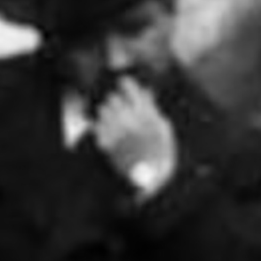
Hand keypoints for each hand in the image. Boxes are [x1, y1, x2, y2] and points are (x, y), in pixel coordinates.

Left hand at [82, 77, 179, 194]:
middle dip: (117, 101)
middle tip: (122, 109)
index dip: (126, 83)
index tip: (123, 82)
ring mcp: (113, 130)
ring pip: (103, 109)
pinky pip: (96, 124)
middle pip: (113, 98)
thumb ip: (153, 109)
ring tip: (116, 122)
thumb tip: (146, 92)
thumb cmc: (159, 154)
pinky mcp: (104, 141)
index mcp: (144, 114)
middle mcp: (127, 119)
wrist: (147, 179)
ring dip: (108, 113)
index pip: (129, 87)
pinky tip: (110, 132)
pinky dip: (101, 126)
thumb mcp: (163, 130)